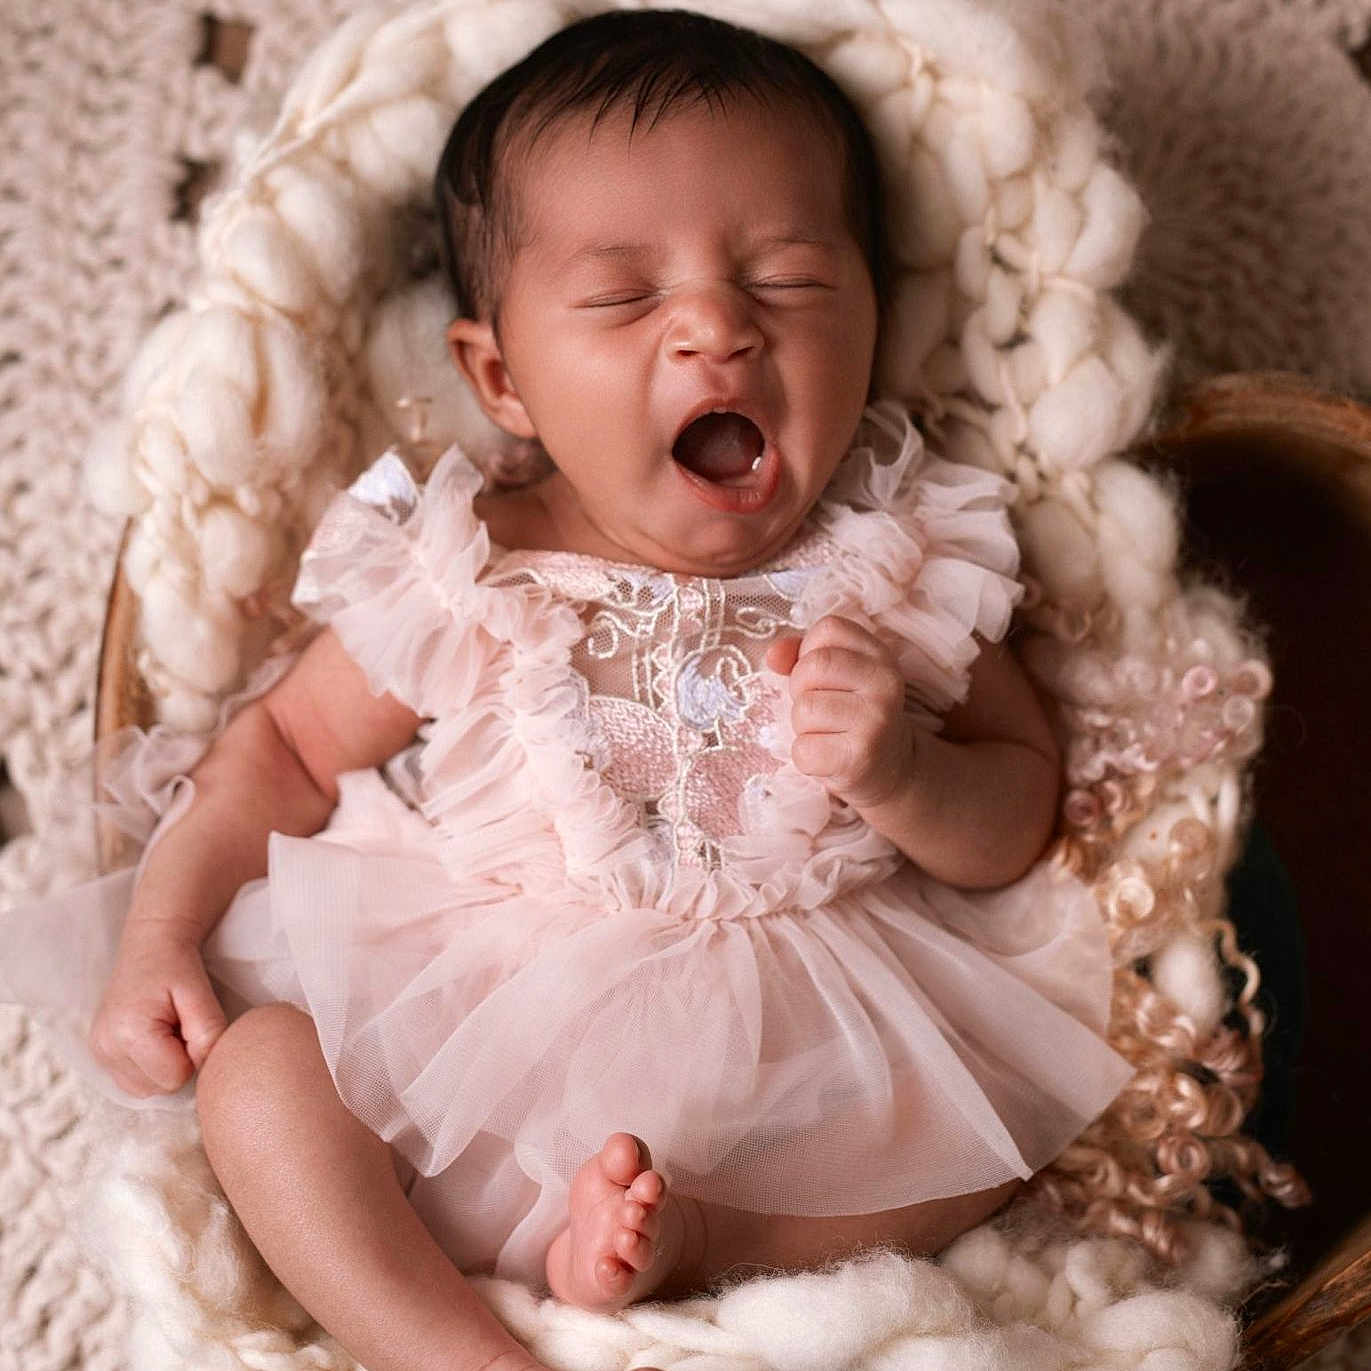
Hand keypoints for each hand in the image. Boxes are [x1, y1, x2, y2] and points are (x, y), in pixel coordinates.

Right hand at [89, 921, 227, 1096]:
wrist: (150, 946)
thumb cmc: (178, 967)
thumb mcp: (200, 994)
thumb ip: (209, 1033)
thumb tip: (207, 1067)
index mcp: (128, 1033)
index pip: (175, 1078)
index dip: (193, 1055)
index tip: (190, 1024)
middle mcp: (105, 1048)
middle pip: (160, 1088)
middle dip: (179, 1062)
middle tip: (179, 1025)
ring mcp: (98, 1054)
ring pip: (147, 1090)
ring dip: (165, 1066)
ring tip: (167, 1030)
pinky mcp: (99, 1055)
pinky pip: (134, 1082)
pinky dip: (151, 1067)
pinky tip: (154, 1038)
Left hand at [766, 615, 914, 812]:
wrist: (890, 769)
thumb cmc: (851, 716)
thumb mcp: (836, 677)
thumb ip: (801, 656)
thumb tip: (773, 656)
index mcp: (880, 655)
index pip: (829, 629)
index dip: (809, 651)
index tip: (823, 676)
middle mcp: (885, 682)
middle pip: (812, 667)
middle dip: (800, 689)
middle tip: (820, 709)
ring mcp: (876, 720)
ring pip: (804, 709)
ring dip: (802, 727)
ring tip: (827, 734)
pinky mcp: (860, 757)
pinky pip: (803, 749)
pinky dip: (805, 757)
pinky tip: (828, 757)